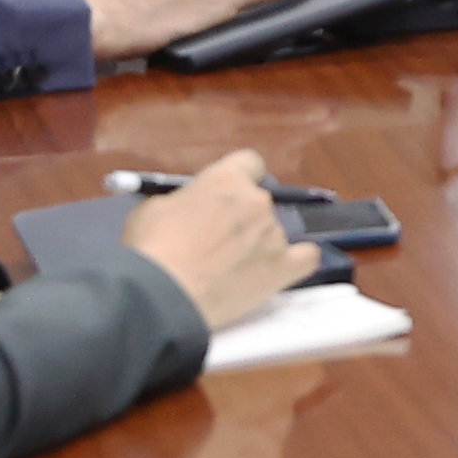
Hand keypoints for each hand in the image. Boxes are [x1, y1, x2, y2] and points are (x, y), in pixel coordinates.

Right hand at [120, 146, 319, 329]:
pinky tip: (281, 267)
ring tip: (230, 270)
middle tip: (216, 241)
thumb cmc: (151, 248)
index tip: (223, 196)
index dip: (238, 178)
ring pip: (273, 232)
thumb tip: (191, 208)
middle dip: (241, 216)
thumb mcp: (153, 208)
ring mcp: (274, 235)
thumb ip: (183, 201)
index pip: (249, 163)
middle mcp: (258, 202)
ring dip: (256, 243)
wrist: (162, 294)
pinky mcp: (283, 268)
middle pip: (259, 201)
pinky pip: (306, 257)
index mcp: (228, 180)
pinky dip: (297, 260)